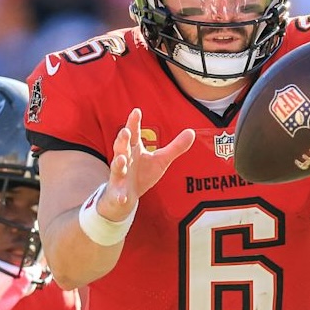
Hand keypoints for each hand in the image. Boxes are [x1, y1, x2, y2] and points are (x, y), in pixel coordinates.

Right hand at [94, 108, 194, 224]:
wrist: (125, 198)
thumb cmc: (142, 174)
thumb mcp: (161, 160)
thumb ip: (175, 147)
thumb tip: (192, 131)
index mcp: (134, 148)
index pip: (134, 133)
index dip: (134, 122)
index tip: (136, 111)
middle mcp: (124, 158)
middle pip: (122, 146)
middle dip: (122, 139)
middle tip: (125, 131)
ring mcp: (119, 175)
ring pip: (117, 167)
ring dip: (118, 162)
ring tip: (122, 159)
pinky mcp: (117, 191)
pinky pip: (118, 193)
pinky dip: (120, 196)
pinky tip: (123, 198)